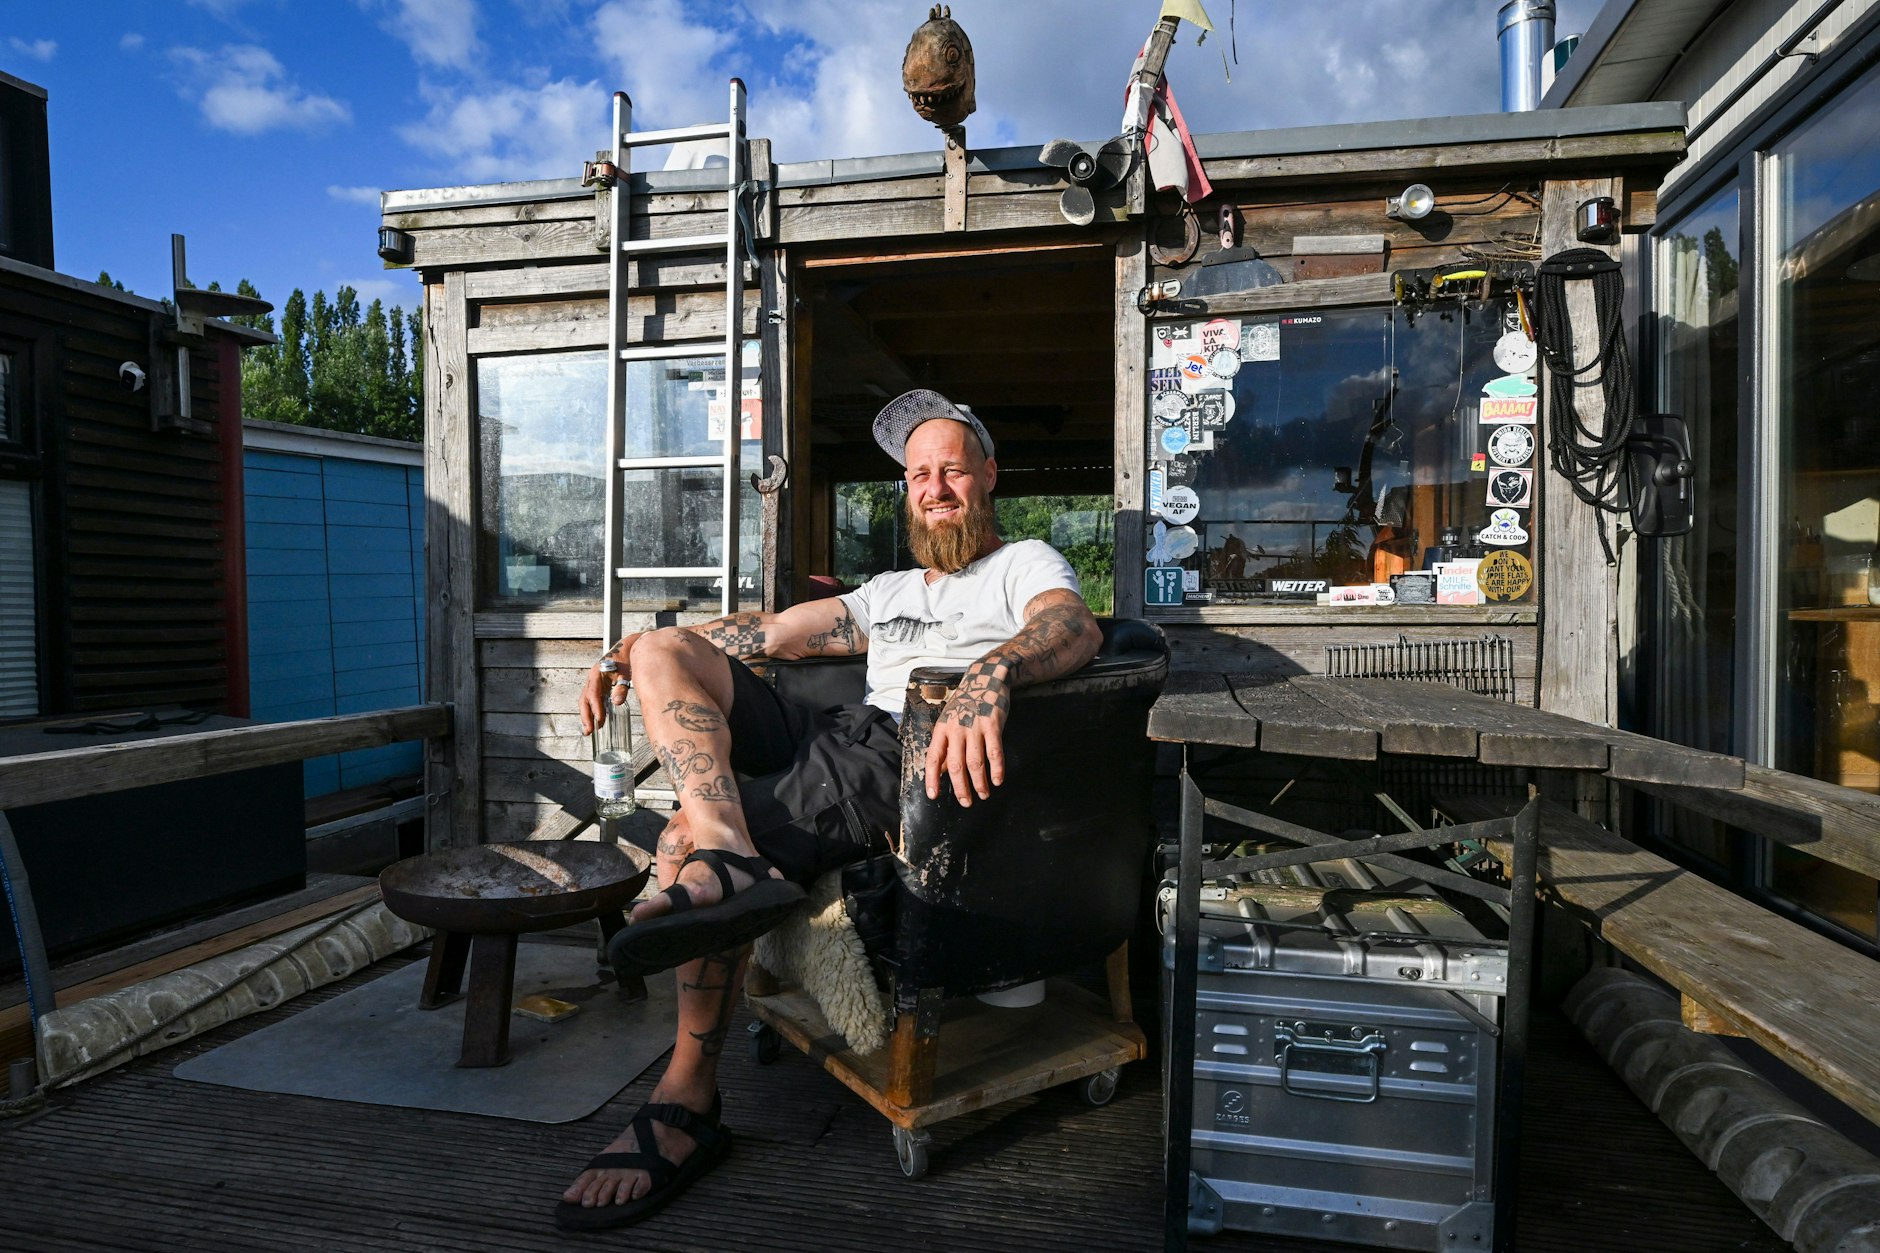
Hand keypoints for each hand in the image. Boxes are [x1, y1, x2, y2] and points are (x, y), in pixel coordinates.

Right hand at [577, 633, 639, 734]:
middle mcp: (591, 679)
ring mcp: (592, 683)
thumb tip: (617, 702)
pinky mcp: (597, 686)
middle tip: (589, 731)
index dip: (596, 708)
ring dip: (586, 716)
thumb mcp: (625, 674)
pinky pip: (591, 700)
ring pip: (585, 701)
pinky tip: (596, 721)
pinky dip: (591, 711)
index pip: (593, 694)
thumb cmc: (626, 661)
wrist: (625, 650)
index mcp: (596, 674)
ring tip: (589, 731)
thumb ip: (621, 688)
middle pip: (584, 700)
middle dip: (586, 716)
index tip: (600, 720)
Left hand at [924, 668, 1010, 805]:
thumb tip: (942, 771)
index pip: (934, 758)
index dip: (932, 778)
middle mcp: (956, 729)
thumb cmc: (966, 704)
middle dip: (960, 788)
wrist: (985, 679)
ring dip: (979, 782)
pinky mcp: (992, 725)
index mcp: (942, 729)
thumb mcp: (950, 722)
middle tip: (966, 802)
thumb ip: (947, 746)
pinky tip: (997, 781)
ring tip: (983, 795)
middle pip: (956, 765)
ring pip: (975, 762)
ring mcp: (974, 727)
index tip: (934, 795)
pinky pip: (994, 752)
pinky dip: (997, 769)